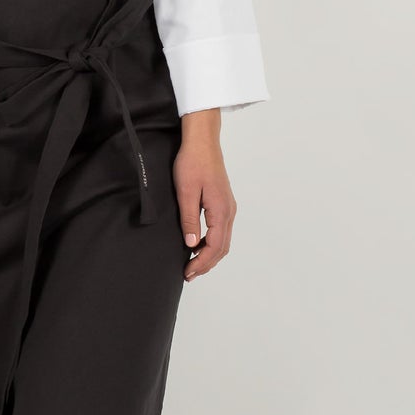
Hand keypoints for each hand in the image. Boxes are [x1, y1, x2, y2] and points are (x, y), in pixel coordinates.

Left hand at [173, 110, 235, 282]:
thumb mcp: (185, 191)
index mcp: (221, 210)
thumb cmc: (192, 162)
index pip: (214, 247)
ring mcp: (228, 206)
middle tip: (189, 273)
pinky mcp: (224, 201)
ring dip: (210, 254)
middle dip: (206, 263)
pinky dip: (212, 242)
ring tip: (192, 262)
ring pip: (223, 240)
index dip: (201, 263)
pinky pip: (221, 229)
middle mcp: (229, 211)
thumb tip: (191, 244)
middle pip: (222, 247)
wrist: (202, 140)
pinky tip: (198, 243)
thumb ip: (189, 219)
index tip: (188, 272)